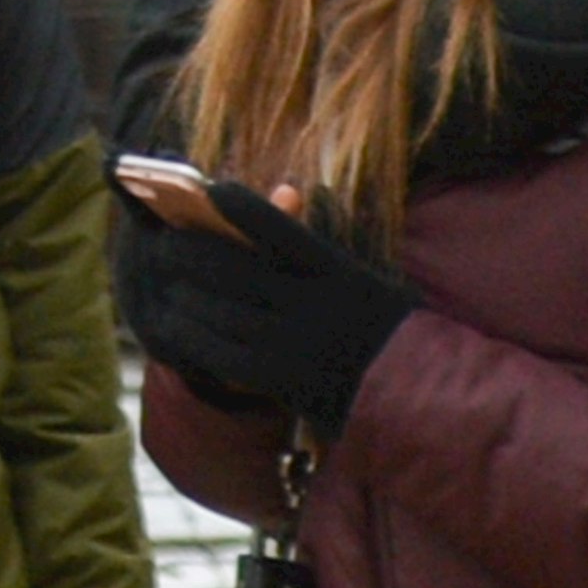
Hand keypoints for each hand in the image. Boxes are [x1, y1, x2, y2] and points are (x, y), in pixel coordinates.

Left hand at [116, 176, 424, 421]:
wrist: (422, 396)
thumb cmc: (382, 329)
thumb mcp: (359, 281)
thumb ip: (312, 247)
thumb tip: (280, 192)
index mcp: (341, 273)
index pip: (281, 230)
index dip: (241, 206)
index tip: (213, 191)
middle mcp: (318, 307)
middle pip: (235, 272)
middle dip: (191, 254)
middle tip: (165, 244)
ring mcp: (301, 347)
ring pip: (222, 315)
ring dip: (187, 297)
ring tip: (171, 286)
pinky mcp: (286, 384)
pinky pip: (225, 357)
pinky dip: (195, 338)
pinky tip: (180, 327)